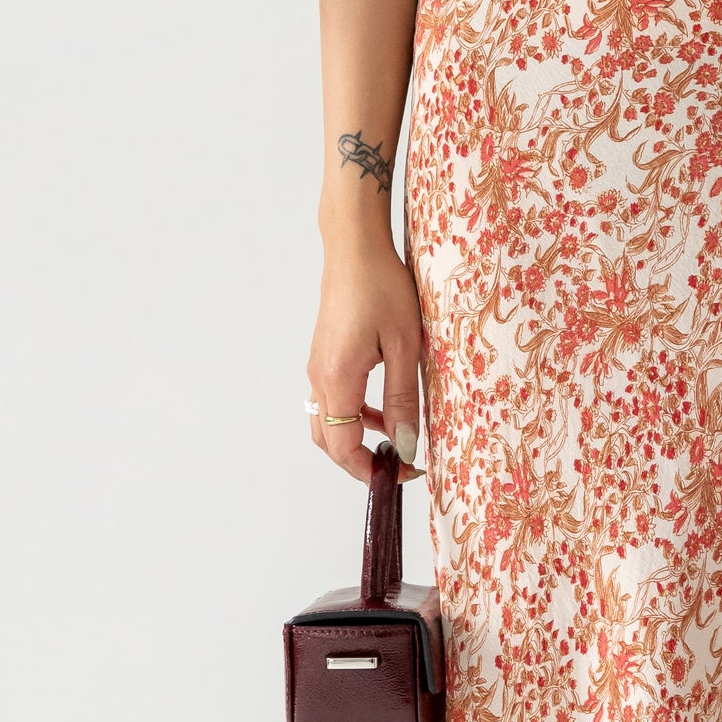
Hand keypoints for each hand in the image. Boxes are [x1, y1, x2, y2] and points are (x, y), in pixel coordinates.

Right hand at [308, 240, 424, 483]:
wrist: (355, 247)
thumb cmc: (381, 286)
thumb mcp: (404, 346)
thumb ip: (402, 399)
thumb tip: (404, 445)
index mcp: (337, 378)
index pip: (342, 446)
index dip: (369, 469)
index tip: (402, 474)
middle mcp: (319, 377)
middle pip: (327, 441)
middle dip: (359, 461)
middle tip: (397, 466)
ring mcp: (317, 366)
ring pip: (327, 422)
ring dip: (357, 438)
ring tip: (395, 439)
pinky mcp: (324, 356)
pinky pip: (332, 400)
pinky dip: (353, 416)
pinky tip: (383, 409)